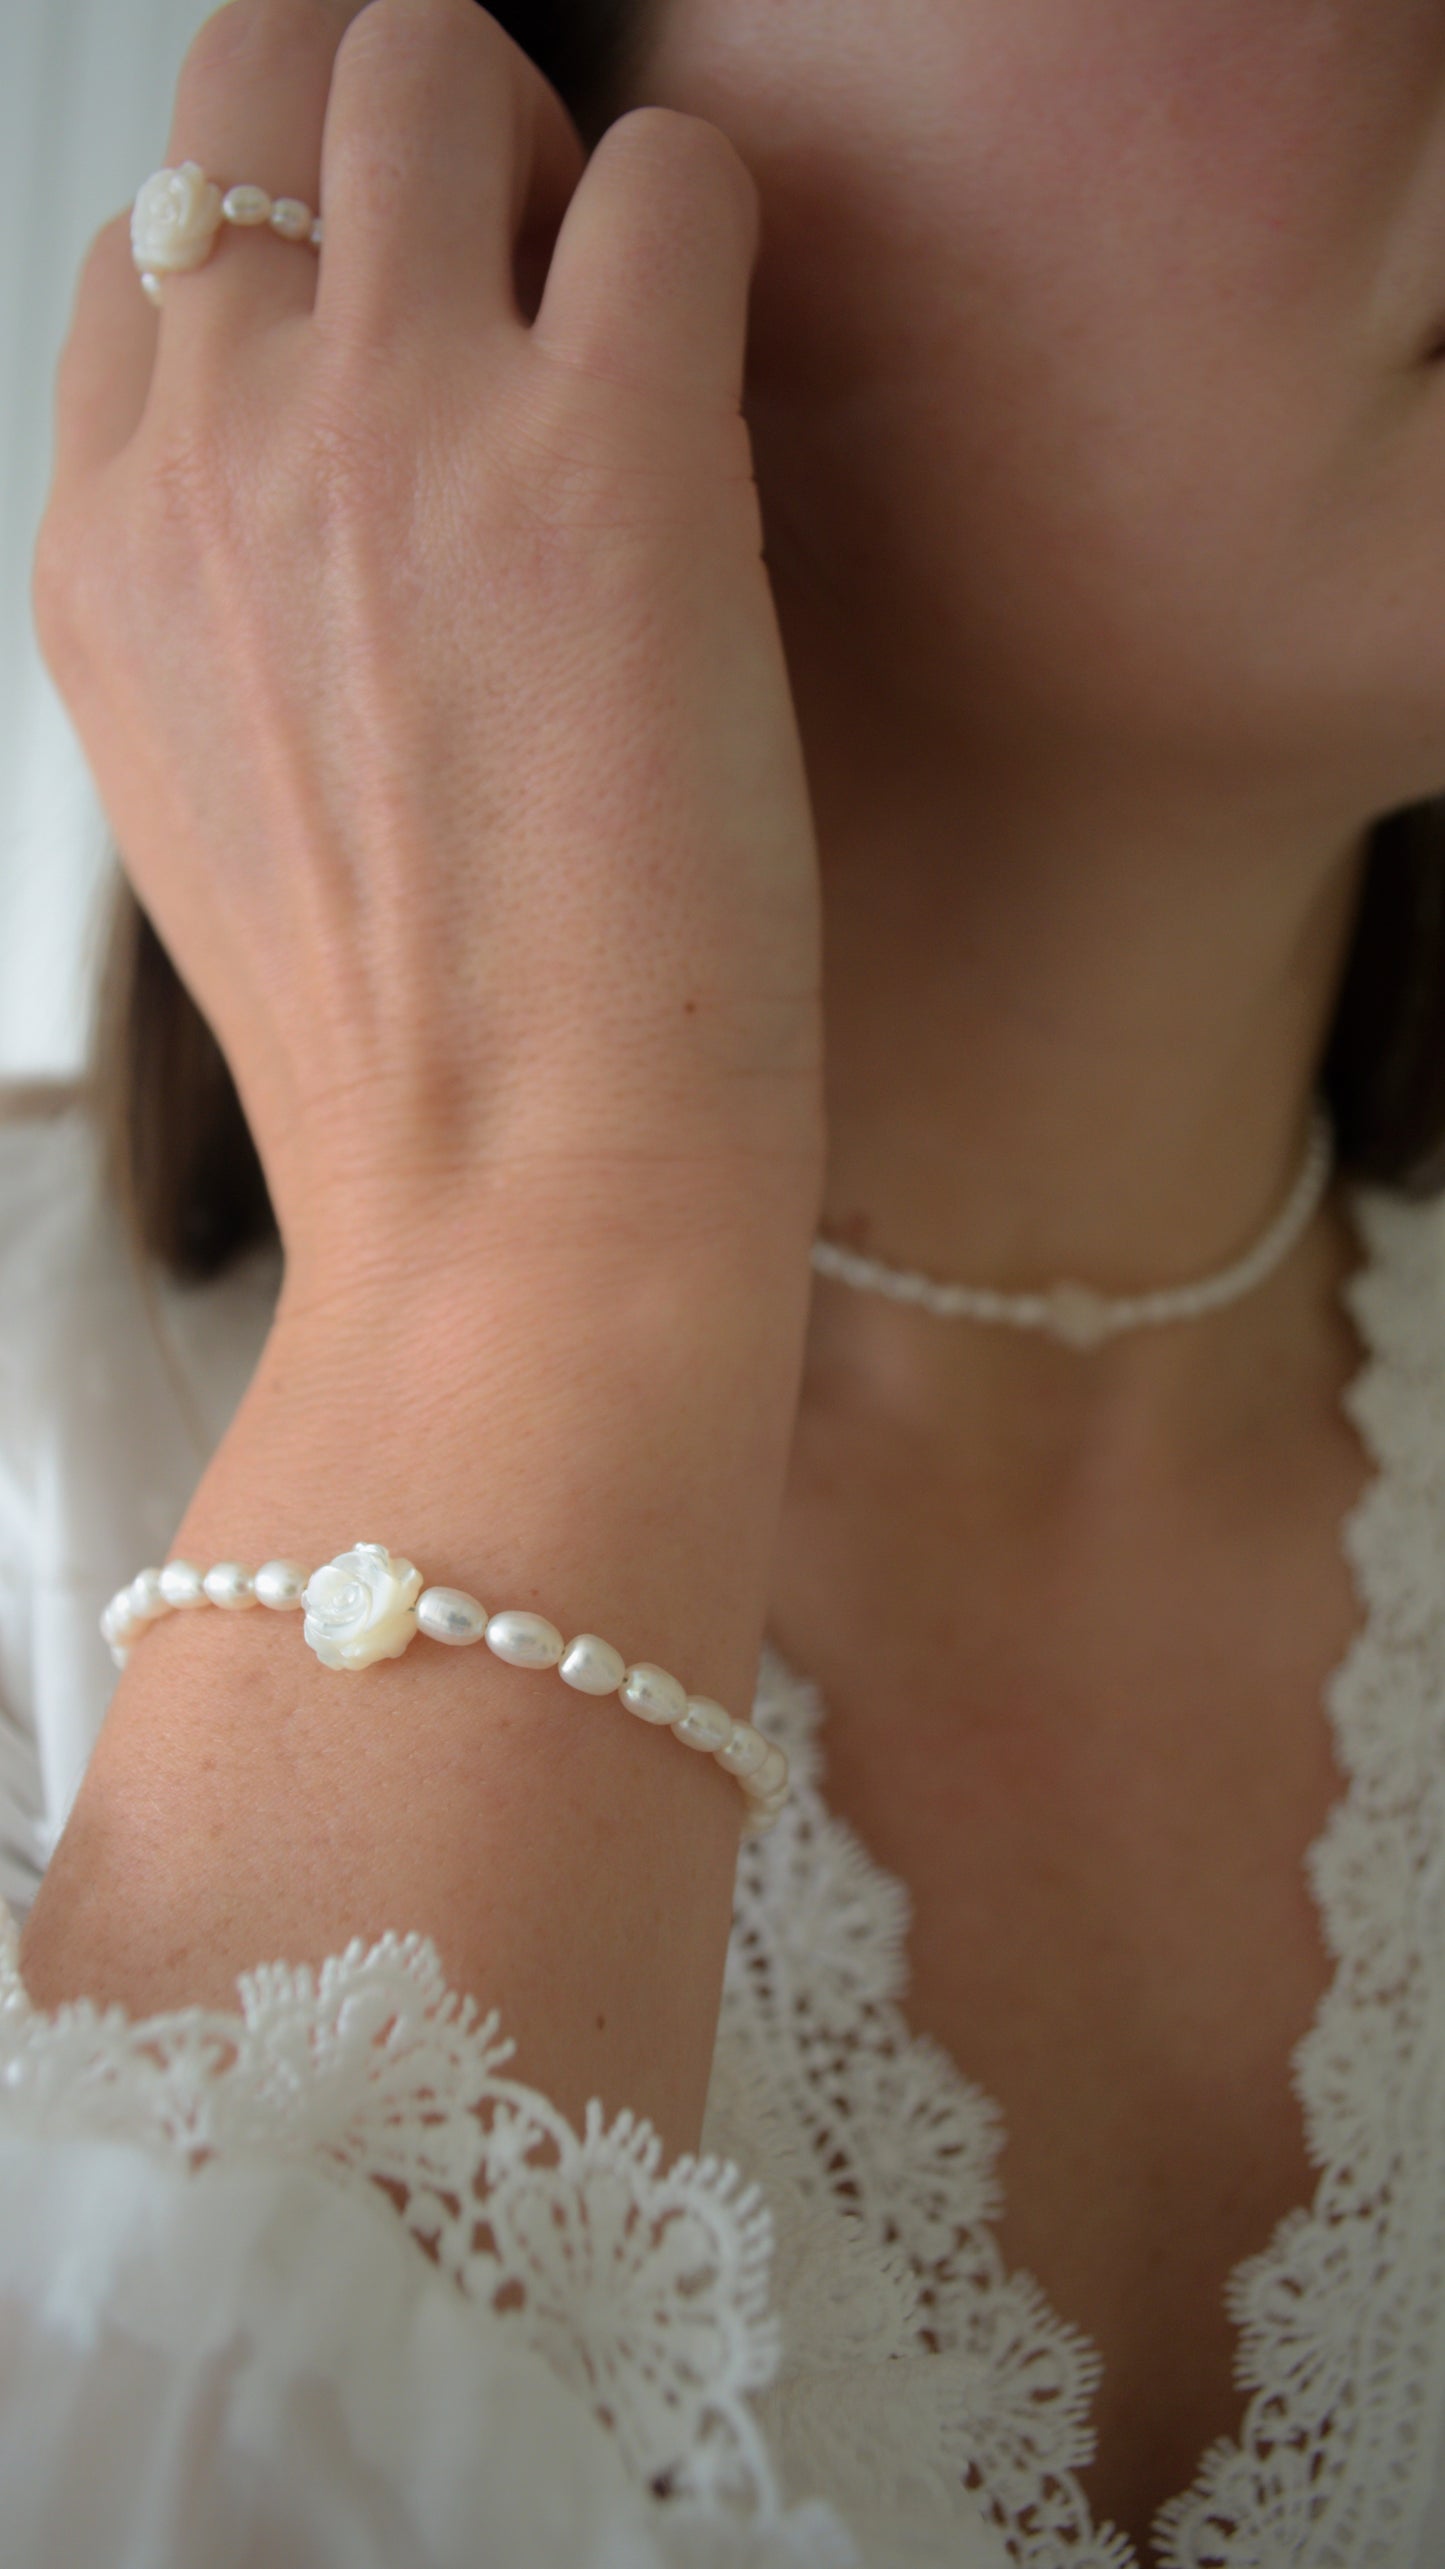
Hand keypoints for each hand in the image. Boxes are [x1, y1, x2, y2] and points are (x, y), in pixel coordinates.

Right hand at [32, 0, 825, 1307]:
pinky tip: (730, 413)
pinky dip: (714, 243)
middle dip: (407, 130)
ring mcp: (388, 433)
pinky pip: (671, 175)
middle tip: (527, 293)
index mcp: (105, 543)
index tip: (414, 351)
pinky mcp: (604, 461)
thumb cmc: (409, 1057)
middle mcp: (212, 449)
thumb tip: (333, 465)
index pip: (154, 239)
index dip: (300, 250)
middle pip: (261, 71)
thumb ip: (225, 600)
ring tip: (627, 343)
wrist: (514, 1219)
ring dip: (553, 155)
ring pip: (431, 55)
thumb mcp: (218, 807)